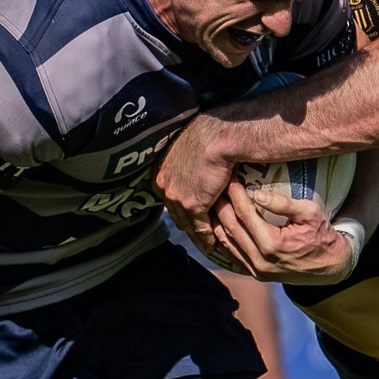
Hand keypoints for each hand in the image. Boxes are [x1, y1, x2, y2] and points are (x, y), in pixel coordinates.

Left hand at [153, 116, 236, 260]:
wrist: (219, 136)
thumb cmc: (208, 135)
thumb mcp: (188, 149)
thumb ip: (185, 164)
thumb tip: (193, 169)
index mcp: (159, 171)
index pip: (169, 198)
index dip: (179, 209)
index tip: (189, 217)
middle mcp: (163, 185)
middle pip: (176, 213)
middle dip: (186, 225)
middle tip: (197, 235)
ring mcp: (175, 197)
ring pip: (187, 223)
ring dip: (197, 235)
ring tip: (206, 243)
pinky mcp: (192, 204)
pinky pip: (200, 226)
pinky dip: (207, 237)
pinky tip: (213, 243)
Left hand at [210, 182, 355, 283]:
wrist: (331, 268)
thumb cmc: (323, 236)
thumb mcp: (310, 213)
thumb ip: (284, 203)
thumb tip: (258, 194)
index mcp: (273, 245)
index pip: (245, 215)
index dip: (235, 194)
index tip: (229, 178)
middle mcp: (260, 261)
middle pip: (230, 228)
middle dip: (220, 206)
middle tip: (214, 188)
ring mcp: (256, 271)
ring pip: (226, 243)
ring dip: (216, 222)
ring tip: (212, 203)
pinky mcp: (256, 275)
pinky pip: (232, 255)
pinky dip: (222, 239)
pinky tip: (217, 225)